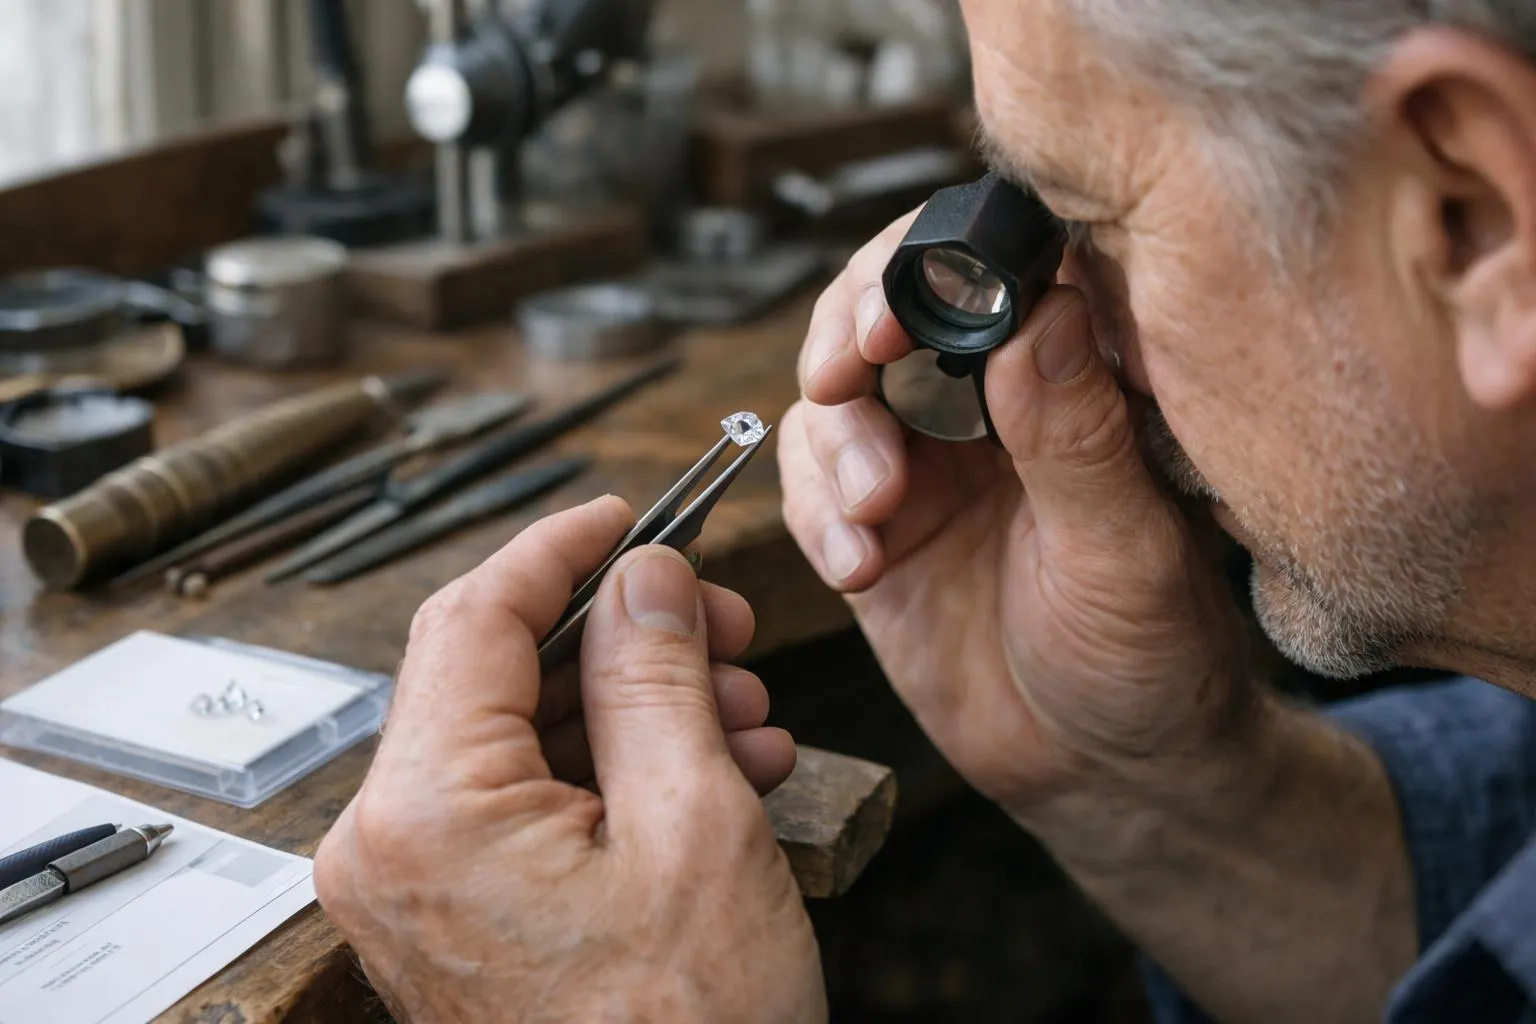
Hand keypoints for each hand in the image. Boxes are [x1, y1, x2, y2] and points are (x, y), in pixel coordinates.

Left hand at [315, 498, 824, 1022]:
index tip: (625, 513)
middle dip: (621, 636)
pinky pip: (529, 805)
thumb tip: (644, 577)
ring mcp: (419, 887)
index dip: (558, 546)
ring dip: (635, 706)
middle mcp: (393, 846)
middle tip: (720, 621)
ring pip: (525, 737)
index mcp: (426, 811)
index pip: (472, 615)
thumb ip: (656, 674)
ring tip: (743, 712)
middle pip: (499, 673)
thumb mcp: (695, 823)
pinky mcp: (458, 915)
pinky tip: (713, 767)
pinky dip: (615, 773)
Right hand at [781, 214, 1257, 830]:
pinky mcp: (875, 531)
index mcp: (1072, 381)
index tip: (894, 315)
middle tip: (844, 374)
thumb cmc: (1153, 662)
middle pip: (885, 311)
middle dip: (848, 334)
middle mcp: (990, 407)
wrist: (1103, 774)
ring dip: (835, 444)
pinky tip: (856, 565)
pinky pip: (813, 489)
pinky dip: (816, 514)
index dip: (926, 264)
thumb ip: (1078, 438)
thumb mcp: (1128, 554)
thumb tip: (1039, 311)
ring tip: (874, 516)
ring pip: (836, 399)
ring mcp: (925, 466)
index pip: (991, 269)